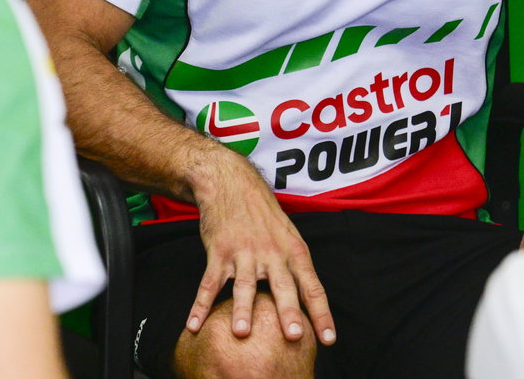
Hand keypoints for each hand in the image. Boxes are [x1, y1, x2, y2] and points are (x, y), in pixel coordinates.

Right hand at [187, 154, 335, 345]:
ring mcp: (244, 253)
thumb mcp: (289, 236)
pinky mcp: (219, 252)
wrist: (231, 183)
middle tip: (294, 335)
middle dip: (288, 312)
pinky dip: (200, 306)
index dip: (321, 314)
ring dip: (242, 309)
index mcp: (294, 252)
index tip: (329, 339)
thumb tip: (308, 304)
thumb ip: (296, 268)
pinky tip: (195, 325)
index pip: (312, 287)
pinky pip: (209, 283)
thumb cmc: (263, 215)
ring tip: (241, 333)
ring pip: (244, 286)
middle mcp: (272, 254)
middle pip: (283, 287)